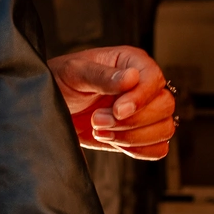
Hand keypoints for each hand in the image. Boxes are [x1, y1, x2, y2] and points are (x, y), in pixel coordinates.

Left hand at [47, 45, 176, 160]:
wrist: (49, 107)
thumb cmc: (61, 82)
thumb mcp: (75, 72)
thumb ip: (103, 76)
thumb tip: (132, 78)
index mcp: (132, 63)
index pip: (155, 78)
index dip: (140, 97)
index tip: (118, 110)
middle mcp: (143, 86)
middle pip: (165, 106)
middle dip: (132, 121)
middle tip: (98, 120)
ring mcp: (144, 112)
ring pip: (165, 129)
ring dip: (132, 137)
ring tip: (100, 130)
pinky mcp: (139, 135)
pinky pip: (158, 149)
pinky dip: (138, 150)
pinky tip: (113, 141)